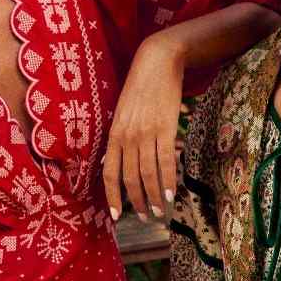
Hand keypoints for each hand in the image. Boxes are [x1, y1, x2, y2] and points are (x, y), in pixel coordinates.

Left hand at [103, 38, 184, 220]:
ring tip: (161, 211)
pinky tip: (171, 194)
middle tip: (146, 218)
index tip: (117, 216)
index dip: (113, 197)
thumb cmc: (140, 89)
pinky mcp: (166, 128)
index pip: (110, 173)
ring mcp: (146, 133)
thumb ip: (119, 139)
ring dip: (154, 197)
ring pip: (148, 174)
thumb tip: (114, 163)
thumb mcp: (121, 113)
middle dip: (137, 203)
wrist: (157, 63)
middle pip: (130, 178)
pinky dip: (168, 180)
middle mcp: (127, 136)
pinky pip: (166, 160)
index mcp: (114, 134)